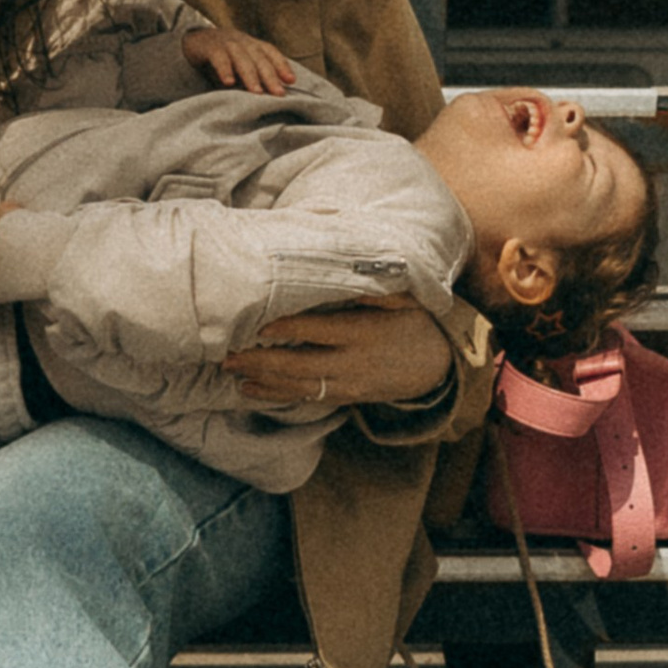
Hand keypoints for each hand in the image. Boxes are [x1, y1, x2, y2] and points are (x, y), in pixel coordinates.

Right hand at [184, 25, 296, 96]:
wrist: (190, 41)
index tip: (291, 81)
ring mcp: (224, 41)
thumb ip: (251, 77)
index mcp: (251, 44)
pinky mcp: (207, 46)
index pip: (270, 52)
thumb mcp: (238, 65)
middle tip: (278, 93)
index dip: (282, 65)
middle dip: (270, 76)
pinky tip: (228, 83)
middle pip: (259, 57)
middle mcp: (241, 40)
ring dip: (250, 75)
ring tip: (256, 92)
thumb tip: (269, 97)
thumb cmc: (220, 58)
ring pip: (241, 57)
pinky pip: (218, 58)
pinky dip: (225, 69)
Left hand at [225, 297, 452, 413]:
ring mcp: (348, 385)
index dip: (288, 328)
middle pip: (300, 365)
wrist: (439, 366)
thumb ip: (374, 287)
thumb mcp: (404, 298)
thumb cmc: (414, 322)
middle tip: (228, 356)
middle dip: (262, 362)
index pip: (319, 331)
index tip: (259, 325)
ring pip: (299, 387)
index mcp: (363, 332)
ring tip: (231, 374)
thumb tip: (346, 268)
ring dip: (263, 381)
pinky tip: (251, 390)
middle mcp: (352, 363)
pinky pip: (307, 399)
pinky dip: (277, 395)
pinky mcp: (346, 397)